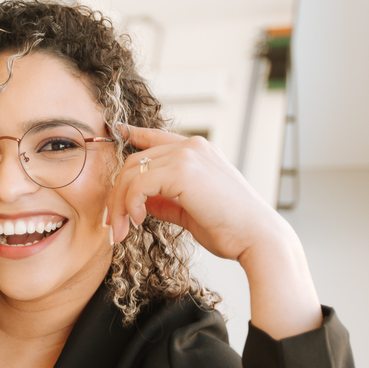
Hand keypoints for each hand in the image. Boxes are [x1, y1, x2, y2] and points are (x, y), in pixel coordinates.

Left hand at [106, 125, 284, 260]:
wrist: (256, 238)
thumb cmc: (230, 228)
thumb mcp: (191, 210)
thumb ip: (165, 201)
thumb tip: (139, 202)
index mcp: (198, 151)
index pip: (157, 136)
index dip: (134, 133)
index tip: (118, 130)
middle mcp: (191, 146)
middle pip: (134, 161)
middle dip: (116, 194)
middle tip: (112, 225)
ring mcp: (187, 155)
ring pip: (131, 173)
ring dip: (118, 205)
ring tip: (120, 231)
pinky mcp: (182, 170)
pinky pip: (138, 184)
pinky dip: (129, 205)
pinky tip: (137, 222)